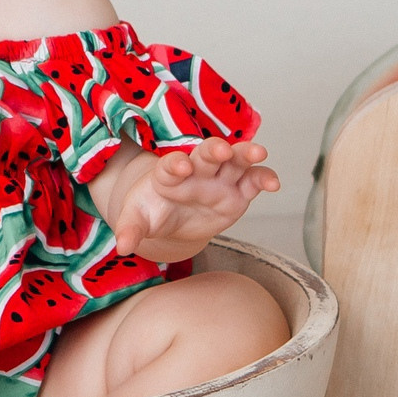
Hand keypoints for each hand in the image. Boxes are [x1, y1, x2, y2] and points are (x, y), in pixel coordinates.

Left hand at [109, 139, 281, 263]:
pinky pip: (253, 181)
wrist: (173, 218)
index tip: (178, 165)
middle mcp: (197, 171)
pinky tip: (274, 183)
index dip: (175, 165)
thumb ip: (131, 229)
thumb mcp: (138, 220)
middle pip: (207, 154)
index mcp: (168, 174)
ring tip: (258, 152)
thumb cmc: (153, 212)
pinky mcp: (238, 191)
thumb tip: (123, 246)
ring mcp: (219, 179)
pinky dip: (265, 178)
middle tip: (221, 150)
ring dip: (246, 153)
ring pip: (235, 160)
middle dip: (214, 149)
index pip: (171, 166)